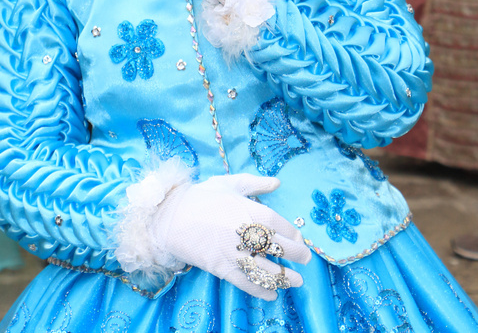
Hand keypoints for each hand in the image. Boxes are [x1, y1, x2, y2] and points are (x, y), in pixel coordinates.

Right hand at [151, 173, 309, 299]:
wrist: (171, 216)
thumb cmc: (201, 197)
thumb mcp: (229, 183)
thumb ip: (255, 184)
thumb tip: (277, 183)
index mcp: (251, 210)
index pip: (282, 225)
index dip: (294, 235)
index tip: (299, 239)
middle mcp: (247, 233)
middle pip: (281, 248)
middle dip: (297, 256)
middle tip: (305, 260)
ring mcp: (236, 253)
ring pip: (268, 270)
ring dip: (285, 277)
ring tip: (296, 281)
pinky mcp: (223, 269)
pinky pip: (247, 283)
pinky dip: (262, 291)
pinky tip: (272, 294)